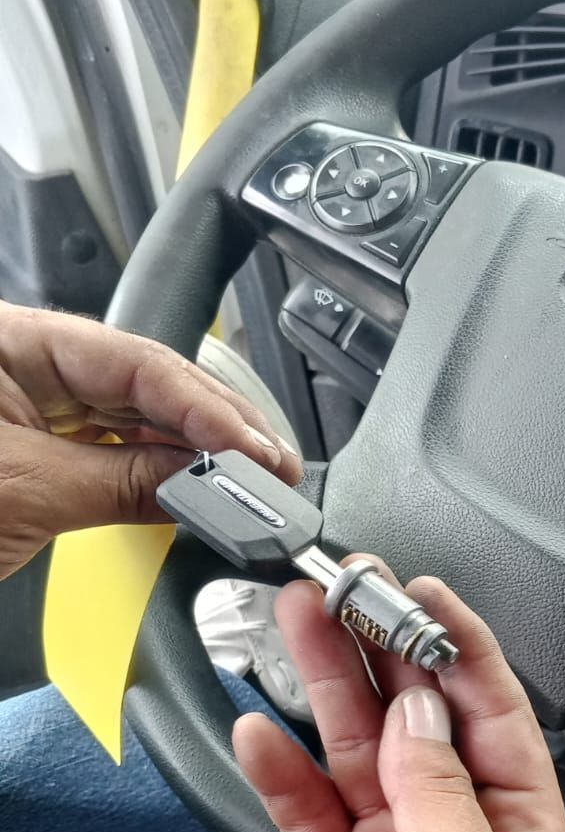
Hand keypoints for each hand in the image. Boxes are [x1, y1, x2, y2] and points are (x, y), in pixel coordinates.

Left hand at [0, 302, 301, 578]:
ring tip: (249, 477)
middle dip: (215, 428)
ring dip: (196, 451)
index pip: (137, 361)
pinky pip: (112, 451)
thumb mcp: (25, 491)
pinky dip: (159, 472)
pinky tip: (197, 485)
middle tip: (272, 466)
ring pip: (136, 419)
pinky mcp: (35, 451)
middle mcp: (25, 366)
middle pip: (146, 384)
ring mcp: (29, 407)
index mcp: (11, 341)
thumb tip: (200, 486)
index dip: (208, 408)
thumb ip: (120, 482)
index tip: (255, 452)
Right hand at [231, 570, 564, 831]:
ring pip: (363, 749)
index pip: (499, 721)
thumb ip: (441, 790)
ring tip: (298, 624)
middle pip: (425, 722)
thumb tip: (425, 714)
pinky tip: (261, 730)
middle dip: (388, 654)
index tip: (425, 595)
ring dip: (331, 689)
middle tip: (348, 591)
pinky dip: (284, 766)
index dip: (465, 650)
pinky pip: (309, 803)